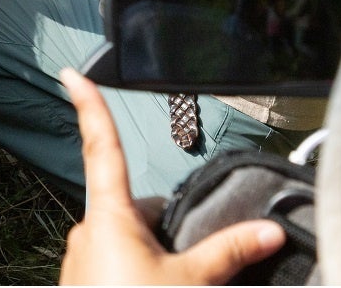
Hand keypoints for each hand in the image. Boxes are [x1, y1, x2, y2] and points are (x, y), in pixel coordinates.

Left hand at [59, 68, 283, 285]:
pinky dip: (136, 278)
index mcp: (109, 218)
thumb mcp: (190, 284)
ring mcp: (79, 266)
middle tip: (189, 262)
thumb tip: (270, 230)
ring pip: (124, 244)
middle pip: (133, 209)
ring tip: (171, 286)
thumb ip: (228, 252)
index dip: (89, 107)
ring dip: (150, 258)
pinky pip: (113, 271)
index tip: (70, 73)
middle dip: (163, 226)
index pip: (102, 148)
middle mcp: (86, 235)